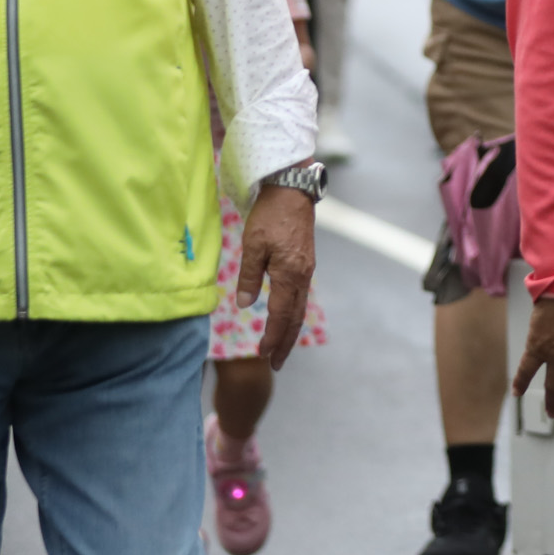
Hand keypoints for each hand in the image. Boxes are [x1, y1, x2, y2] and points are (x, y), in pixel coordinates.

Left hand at [237, 183, 317, 367]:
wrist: (292, 190)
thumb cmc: (270, 215)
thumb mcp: (253, 245)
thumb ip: (250, 276)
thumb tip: (247, 305)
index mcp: (290, 274)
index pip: (282, 315)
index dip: (272, 337)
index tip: (263, 355)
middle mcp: (302, 276)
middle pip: (296, 318)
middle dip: (286, 342)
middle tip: (276, 364)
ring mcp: (306, 269)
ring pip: (300, 308)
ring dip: (291, 330)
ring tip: (281, 347)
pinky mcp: (305, 262)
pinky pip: (301, 296)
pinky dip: (294, 313)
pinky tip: (287, 318)